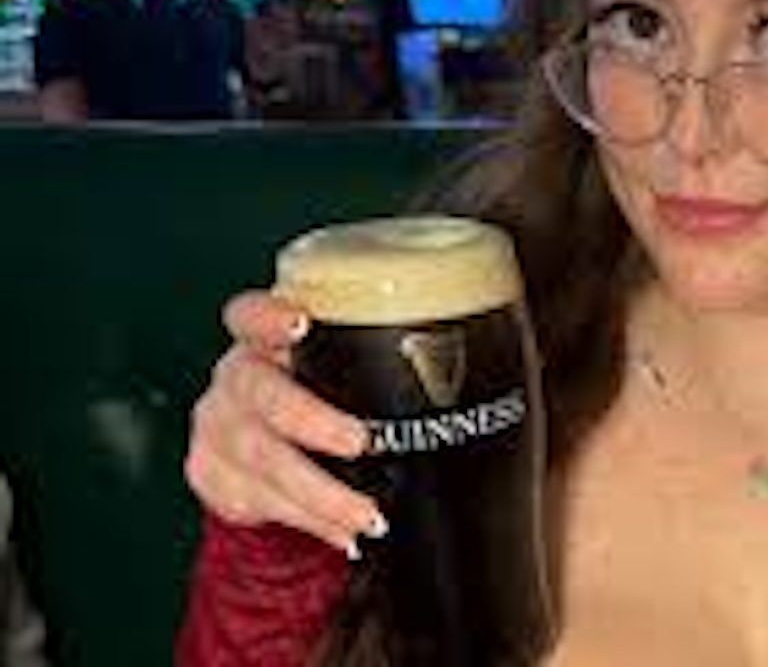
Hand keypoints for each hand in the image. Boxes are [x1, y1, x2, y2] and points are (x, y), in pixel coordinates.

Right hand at [184, 292, 382, 553]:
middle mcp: (236, 376)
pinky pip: (259, 501)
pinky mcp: (211, 474)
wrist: (264, 454)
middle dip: (312, 420)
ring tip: (369, 516)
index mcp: (265, 338)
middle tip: (362, 443)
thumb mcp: (340, 370)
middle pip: (260, 392)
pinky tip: (343, 533)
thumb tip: (477, 375)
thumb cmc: (324, 396)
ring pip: (261, 458)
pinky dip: (309, 521)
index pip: (249, 314)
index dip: (268, 316)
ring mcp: (218, 425)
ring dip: (321, 494)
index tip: (301, 324)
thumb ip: (376, 361)